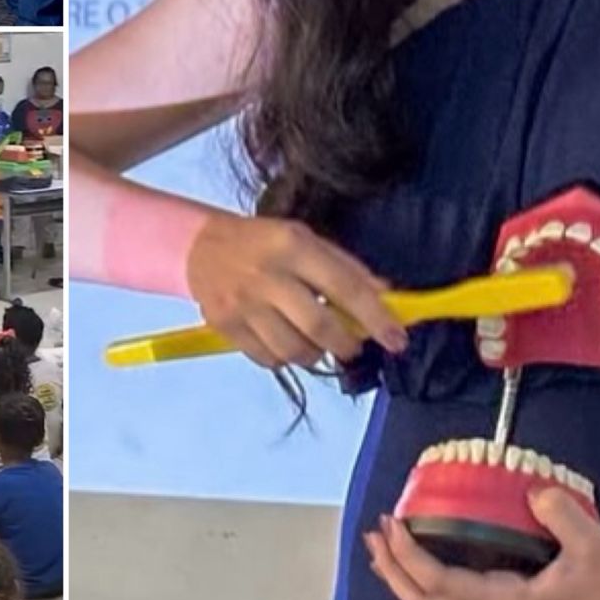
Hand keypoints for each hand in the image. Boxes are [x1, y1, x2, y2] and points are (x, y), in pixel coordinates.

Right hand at [186, 210, 405, 369]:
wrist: (202, 247)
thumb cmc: (266, 242)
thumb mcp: (307, 239)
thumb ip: (347, 267)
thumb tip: (388, 298)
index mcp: (292, 245)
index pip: (344, 287)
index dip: (376, 318)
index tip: (398, 339)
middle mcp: (266, 275)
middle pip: (319, 327)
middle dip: (346, 344)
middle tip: (353, 345)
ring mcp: (242, 304)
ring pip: (294, 351)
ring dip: (317, 354)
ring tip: (317, 342)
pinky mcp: (225, 326)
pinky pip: (269, 360)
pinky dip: (287, 358)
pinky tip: (286, 340)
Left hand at [365, 492, 599, 599]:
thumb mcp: (593, 546)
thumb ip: (559, 513)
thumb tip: (533, 492)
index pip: (439, 584)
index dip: (406, 556)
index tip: (390, 524)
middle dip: (391, 571)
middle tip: (372, 536)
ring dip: (407, 583)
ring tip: (386, 553)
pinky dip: (432, 593)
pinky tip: (428, 573)